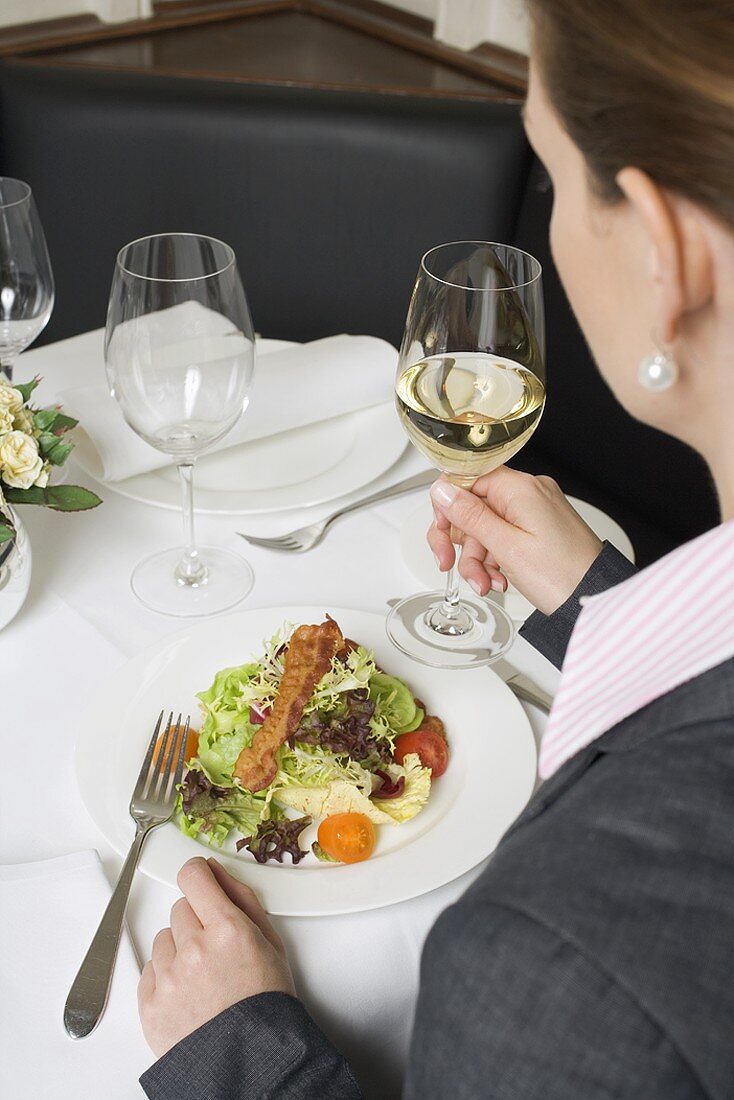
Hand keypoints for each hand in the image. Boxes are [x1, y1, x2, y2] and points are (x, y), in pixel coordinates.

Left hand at [138, 856, 294, 1058]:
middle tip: (216, 948)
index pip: (195, 877)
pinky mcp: (150, 1003)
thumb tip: (216, 873)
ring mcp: (169, 977)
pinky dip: (166, 977)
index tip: (199, 878)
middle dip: (196, 921)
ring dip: (179, 949)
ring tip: (203, 977)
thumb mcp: (270, 943)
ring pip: (164, 938)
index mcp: (228, 930)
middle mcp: (195, 949)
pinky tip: (189, 993)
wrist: (248, 1060)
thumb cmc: (264, 1004)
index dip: (197, 875)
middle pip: (181, 908)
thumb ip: (242, 900)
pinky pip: (150, 969)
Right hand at [428, 467, 602, 615]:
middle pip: (473, 508)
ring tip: (486, 583)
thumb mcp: (506, 547)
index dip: (448, 506)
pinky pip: (503, 539)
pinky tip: (499, 580)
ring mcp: (534, 512)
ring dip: (478, 559)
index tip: (441, 532)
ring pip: (485, 529)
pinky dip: (495, 561)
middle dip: (462, 542)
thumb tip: (442, 490)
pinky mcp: (538, 530)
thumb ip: (470, 516)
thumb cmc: (563, 575)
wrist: (596, 598)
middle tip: (450, 564)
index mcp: (520, 488)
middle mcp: (528, 494)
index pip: (467, 478)